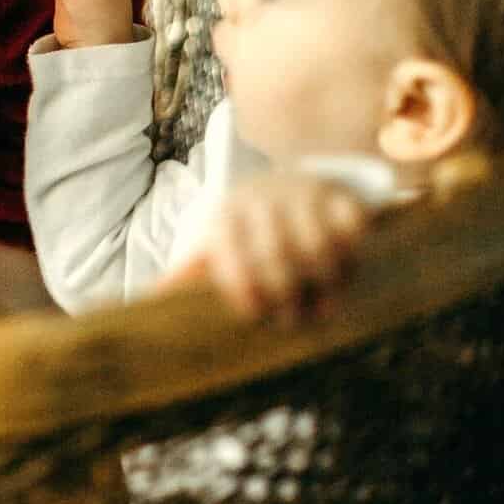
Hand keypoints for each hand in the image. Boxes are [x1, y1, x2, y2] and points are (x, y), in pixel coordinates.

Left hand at [155, 172, 371, 322]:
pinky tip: (345, 272)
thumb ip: (190, 273)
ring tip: (323, 306)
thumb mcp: (216, 245)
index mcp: (226, 216)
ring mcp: (303, 195)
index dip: (244, 288)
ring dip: (325, 283)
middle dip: (287, 295)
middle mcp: (263, 201)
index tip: (255, 314)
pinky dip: (353, 253)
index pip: (232, 254)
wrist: (287, 184)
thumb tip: (150, 300)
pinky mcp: (339, 196)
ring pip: (319, 246)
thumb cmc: (247, 231)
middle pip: (278, 256)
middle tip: (294, 319)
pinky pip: (351, 227)